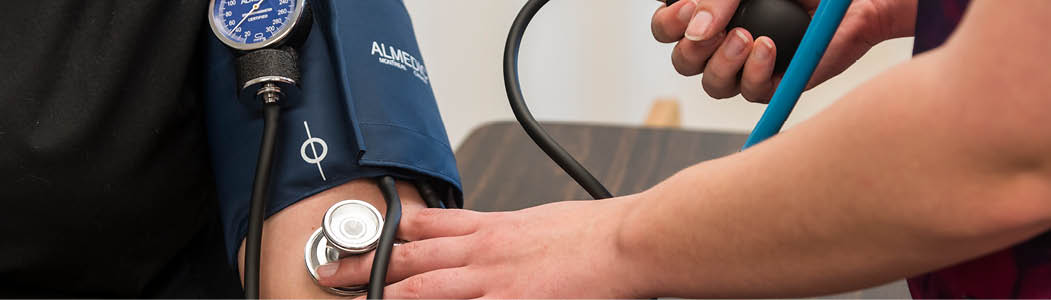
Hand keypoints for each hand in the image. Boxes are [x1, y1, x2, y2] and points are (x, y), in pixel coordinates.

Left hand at [315, 199, 647, 298]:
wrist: (626, 242)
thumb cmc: (592, 233)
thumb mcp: (538, 221)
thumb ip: (504, 233)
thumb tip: (484, 238)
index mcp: (491, 227)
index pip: (426, 225)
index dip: (388, 233)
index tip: (361, 238)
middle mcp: (484, 252)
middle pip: (412, 256)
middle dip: (368, 265)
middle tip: (334, 273)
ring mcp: (495, 282)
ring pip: (425, 288)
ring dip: (388, 295)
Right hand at [652, 0, 915, 102]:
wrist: (853, 0)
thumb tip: (696, 29)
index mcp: (709, 15)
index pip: (667, 27)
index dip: (668, 23)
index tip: (688, 5)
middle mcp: (722, 43)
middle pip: (683, 61)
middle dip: (692, 48)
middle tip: (714, 27)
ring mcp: (746, 67)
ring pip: (711, 84)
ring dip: (721, 63)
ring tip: (746, 38)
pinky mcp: (773, 84)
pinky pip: (749, 92)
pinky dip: (753, 72)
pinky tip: (768, 48)